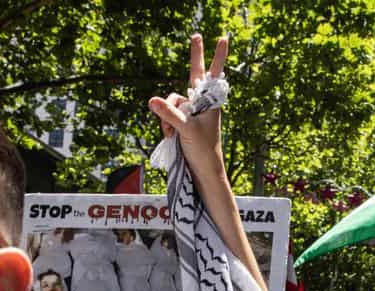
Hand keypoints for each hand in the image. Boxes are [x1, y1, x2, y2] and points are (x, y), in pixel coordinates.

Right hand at [147, 35, 228, 181]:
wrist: (204, 171)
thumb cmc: (203, 150)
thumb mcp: (185, 130)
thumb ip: (169, 114)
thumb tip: (152, 100)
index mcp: (209, 101)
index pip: (212, 73)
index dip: (216, 55)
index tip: (223, 38)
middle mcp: (201, 102)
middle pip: (192, 76)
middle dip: (195, 57)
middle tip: (197, 34)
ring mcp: (191, 111)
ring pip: (172, 102)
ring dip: (167, 117)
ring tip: (173, 134)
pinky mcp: (182, 121)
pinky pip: (168, 115)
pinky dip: (165, 124)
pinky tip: (170, 136)